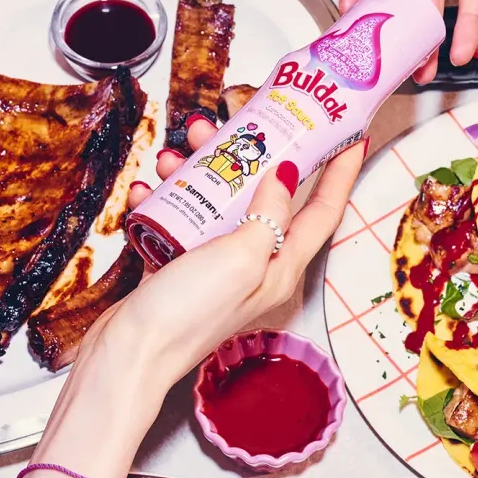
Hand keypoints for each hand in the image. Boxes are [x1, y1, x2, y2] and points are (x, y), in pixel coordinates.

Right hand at [91, 118, 365, 385]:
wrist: (126, 357)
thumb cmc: (188, 317)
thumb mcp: (241, 258)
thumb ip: (269, 214)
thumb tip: (288, 173)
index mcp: (281, 266)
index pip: (324, 210)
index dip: (340, 170)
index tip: (351, 131)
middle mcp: (255, 264)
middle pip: (265, 194)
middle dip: (250, 152)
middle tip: (230, 120)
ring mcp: (216, 265)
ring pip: (217, 199)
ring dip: (196, 169)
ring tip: (173, 153)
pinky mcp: (179, 265)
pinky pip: (179, 217)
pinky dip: (163, 199)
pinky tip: (146, 190)